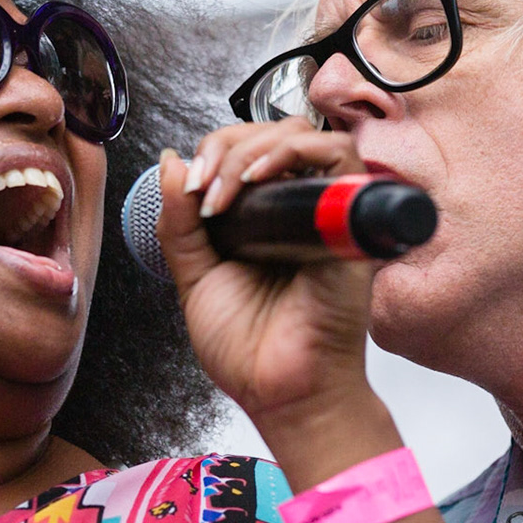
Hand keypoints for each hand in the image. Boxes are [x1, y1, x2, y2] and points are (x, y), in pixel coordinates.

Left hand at [154, 122, 396, 475]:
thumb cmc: (248, 349)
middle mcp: (296, 209)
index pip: (245, 149)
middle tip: (203, 189)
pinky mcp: (351, 221)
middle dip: (226, 147)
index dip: (212, 154)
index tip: (188, 188)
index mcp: (262, 218)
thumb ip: (179, 221)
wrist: (279, 391)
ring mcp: (326, 212)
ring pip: (304, 134)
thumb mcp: (195, 276)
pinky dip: (293, 153)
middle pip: (272, 132)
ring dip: (254, 148)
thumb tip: (171, 162)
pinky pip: (341, 158)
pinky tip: (259, 179)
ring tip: (227, 189)